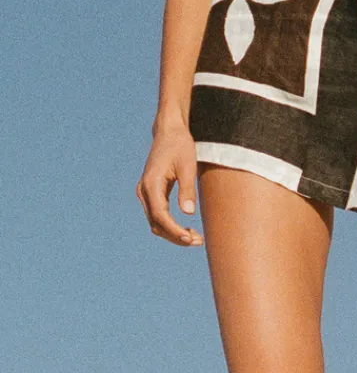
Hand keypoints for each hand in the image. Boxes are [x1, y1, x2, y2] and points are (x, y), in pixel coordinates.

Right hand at [136, 123, 203, 245]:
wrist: (169, 131)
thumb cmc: (180, 145)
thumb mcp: (188, 165)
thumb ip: (187, 189)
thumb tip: (188, 213)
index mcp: (151, 184)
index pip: (160, 215)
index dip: (174, 230)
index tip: (189, 238)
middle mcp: (144, 191)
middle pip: (156, 223)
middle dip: (175, 236)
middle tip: (197, 241)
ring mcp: (145, 193)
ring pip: (155, 222)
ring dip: (172, 233)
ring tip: (194, 238)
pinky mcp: (151, 192)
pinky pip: (158, 215)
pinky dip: (170, 225)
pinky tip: (186, 229)